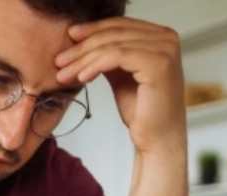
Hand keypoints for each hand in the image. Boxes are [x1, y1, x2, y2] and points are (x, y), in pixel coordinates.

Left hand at [54, 17, 186, 156]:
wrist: (157, 138)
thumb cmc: (142, 110)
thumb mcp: (121, 75)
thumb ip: (110, 56)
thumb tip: (84, 41)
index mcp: (161, 36)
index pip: (120, 24)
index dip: (92, 29)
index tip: (69, 37)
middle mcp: (167, 38)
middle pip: (114, 33)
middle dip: (82, 47)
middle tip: (59, 60)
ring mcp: (165, 50)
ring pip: (112, 45)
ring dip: (83, 59)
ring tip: (64, 73)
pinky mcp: (158, 64)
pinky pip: (117, 57)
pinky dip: (94, 65)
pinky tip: (81, 78)